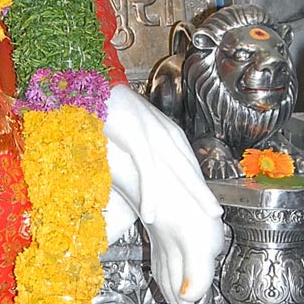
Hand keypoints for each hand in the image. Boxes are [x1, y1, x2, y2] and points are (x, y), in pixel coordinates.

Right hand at [103, 84, 224, 303]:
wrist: (88, 83)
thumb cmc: (107, 111)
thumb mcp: (131, 135)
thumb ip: (141, 154)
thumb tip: (145, 177)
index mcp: (165, 133)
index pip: (187, 164)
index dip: (199, 187)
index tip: (210, 207)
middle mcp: (164, 133)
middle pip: (188, 169)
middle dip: (202, 194)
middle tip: (216, 217)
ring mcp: (151, 134)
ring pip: (174, 171)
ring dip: (184, 197)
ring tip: (197, 219)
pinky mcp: (134, 136)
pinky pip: (147, 169)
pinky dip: (151, 192)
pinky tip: (152, 212)